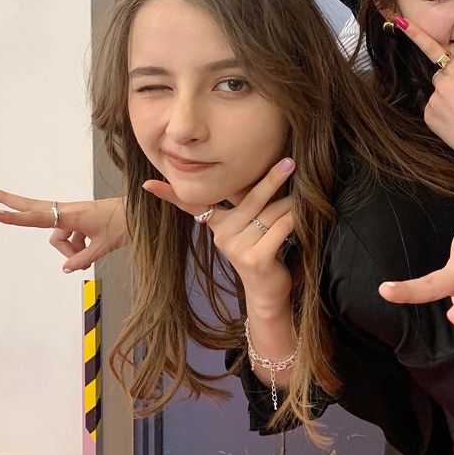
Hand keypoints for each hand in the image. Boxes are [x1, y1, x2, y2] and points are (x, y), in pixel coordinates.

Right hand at [0, 187, 128, 271]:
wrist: (144, 213)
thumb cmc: (125, 225)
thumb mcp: (103, 247)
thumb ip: (82, 259)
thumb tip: (65, 269)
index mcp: (73, 215)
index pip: (37, 217)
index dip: (15, 217)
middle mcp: (70, 211)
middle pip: (34, 209)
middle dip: (11, 203)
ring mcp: (74, 214)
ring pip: (59, 237)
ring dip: (70, 249)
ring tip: (91, 253)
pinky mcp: (81, 218)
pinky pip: (70, 237)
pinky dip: (77, 247)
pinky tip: (92, 251)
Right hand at [144, 159, 296, 315]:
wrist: (269, 293)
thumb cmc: (264, 252)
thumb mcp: (251, 227)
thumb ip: (249, 204)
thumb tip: (265, 170)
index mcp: (219, 226)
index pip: (193, 205)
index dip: (171, 195)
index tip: (148, 183)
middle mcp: (223, 236)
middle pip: (249, 198)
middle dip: (271, 179)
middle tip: (288, 161)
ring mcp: (237, 248)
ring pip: (271, 212)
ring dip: (292, 205)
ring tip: (306, 200)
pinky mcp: (255, 259)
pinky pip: (280, 228)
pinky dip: (296, 220)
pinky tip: (305, 217)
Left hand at [396, 18, 453, 177]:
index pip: (433, 48)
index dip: (415, 33)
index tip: (400, 20)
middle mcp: (442, 85)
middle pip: (442, 74)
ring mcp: (433, 102)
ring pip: (438, 91)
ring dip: (448, 97)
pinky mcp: (429, 117)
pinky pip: (432, 107)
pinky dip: (442, 112)